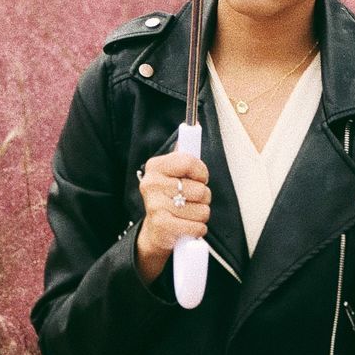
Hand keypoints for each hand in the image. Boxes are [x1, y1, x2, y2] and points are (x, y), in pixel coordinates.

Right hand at [135, 150, 210, 284]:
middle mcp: (152, 183)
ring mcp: (155, 205)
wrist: (155, 232)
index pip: (189, 161)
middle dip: (203, 198)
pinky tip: (188, 227)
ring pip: (202, 209)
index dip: (202, 172)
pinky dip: (198, 229)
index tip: (201, 179)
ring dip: (201, 215)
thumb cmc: (169, 199)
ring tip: (188, 215)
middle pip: (200, 189)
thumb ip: (184, 156)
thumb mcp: (173, 175)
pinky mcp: (162, 225)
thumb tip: (195, 123)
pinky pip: (197, 226)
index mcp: (155, 166)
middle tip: (191, 201)